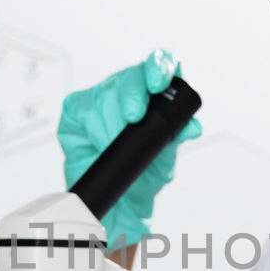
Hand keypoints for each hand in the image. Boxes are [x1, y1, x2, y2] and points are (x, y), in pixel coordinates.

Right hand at [57, 49, 202, 248]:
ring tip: (116, 145)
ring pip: (105, 95)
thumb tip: (193, 126)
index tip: (158, 83)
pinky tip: (100, 144)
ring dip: (113, 123)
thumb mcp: (165, 160)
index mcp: (155, 94)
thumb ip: (177, 139)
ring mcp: (101, 97)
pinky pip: (84, 109)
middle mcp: (128, 90)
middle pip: (130, 76)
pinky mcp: (76, 110)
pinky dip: (95, 129)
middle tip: (134, 118)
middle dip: (132, 95)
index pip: (160, 66)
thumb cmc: (143, 176)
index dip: (158, 67)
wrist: (117, 204)